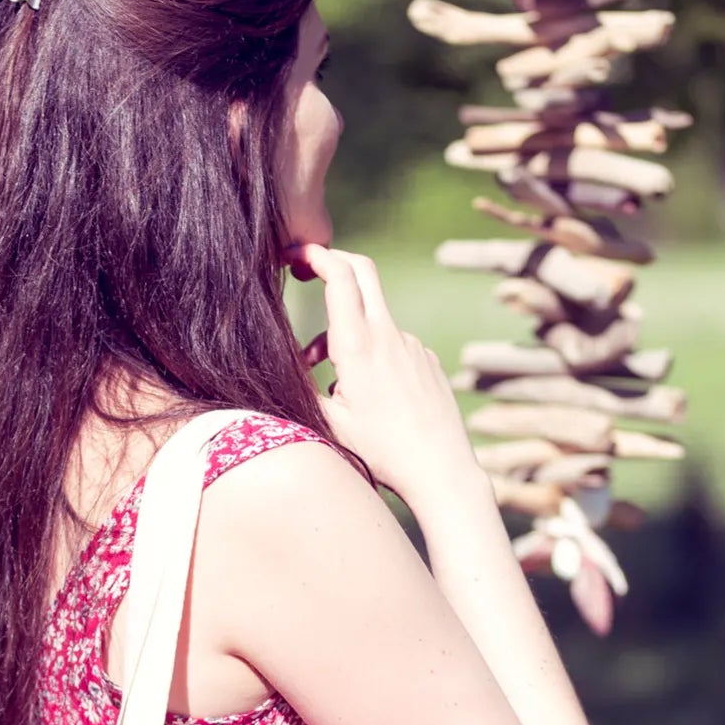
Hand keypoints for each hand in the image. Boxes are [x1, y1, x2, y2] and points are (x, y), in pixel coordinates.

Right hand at [286, 242, 479, 510]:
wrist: (441, 470)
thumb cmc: (383, 452)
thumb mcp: (330, 423)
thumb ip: (303, 387)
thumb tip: (283, 367)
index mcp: (359, 345)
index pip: (340, 276)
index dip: (316, 255)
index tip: (296, 254)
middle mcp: (389, 336)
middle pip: (363, 272)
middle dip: (334, 263)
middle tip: (309, 270)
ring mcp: (413, 345)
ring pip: (372, 319)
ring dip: (346, 333)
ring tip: (331, 379)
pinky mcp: (427, 360)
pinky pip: (393, 345)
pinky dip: (372, 355)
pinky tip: (370, 395)